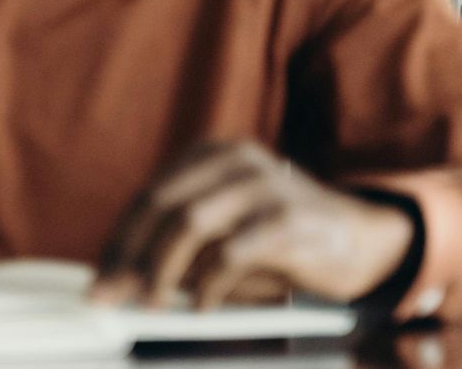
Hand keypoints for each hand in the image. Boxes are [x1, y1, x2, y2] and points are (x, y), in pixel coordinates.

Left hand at [90, 140, 416, 309]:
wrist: (361, 239)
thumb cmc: (279, 238)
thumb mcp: (226, 232)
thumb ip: (179, 246)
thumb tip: (121, 278)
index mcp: (212, 155)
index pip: (149, 195)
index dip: (120, 238)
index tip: (100, 276)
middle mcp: (235, 161)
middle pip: (161, 204)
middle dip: (129, 254)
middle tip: (111, 295)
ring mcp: (264, 186)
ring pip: (189, 223)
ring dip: (162, 269)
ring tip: (154, 303)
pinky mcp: (289, 220)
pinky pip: (232, 254)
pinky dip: (209, 285)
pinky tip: (204, 306)